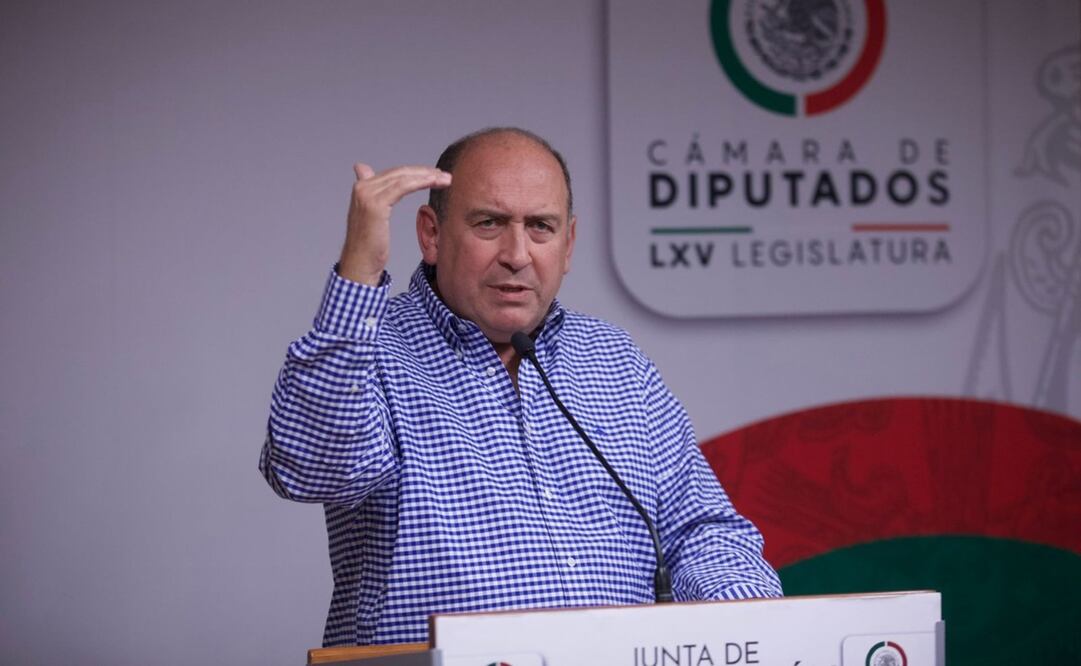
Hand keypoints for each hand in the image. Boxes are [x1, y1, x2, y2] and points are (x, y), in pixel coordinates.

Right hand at [338, 163, 450, 285]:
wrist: (360, 263)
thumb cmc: (368, 246)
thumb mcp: (371, 215)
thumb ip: (372, 193)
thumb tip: (363, 169)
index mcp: (361, 188)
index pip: (394, 174)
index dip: (416, 172)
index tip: (435, 175)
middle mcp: (362, 187)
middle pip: (399, 173)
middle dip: (425, 172)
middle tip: (445, 176)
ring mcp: (367, 194)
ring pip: (403, 178)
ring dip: (427, 176)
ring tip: (446, 179)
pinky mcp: (375, 204)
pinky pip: (402, 187)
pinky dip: (420, 182)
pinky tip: (434, 183)